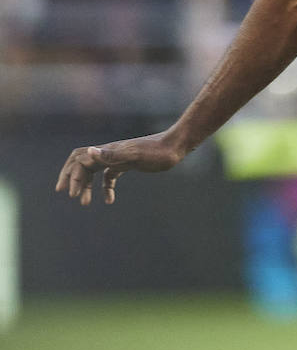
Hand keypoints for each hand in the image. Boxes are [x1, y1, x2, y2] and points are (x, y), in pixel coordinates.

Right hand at [56, 132, 186, 206]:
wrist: (176, 146)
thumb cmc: (158, 152)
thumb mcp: (135, 155)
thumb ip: (112, 155)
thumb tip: (88, 152)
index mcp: (107, 151)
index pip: (80, 162)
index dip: (73, 177)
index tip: (73, 194)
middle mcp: (109, 153)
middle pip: (82, 164)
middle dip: (72, 179)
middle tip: (67, 195)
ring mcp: (118, 158)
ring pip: (95, 171)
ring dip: (87, 186)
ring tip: (85, 203)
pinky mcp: (128, 164)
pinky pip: (110, 175)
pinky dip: (106, 187)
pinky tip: (109, 200)